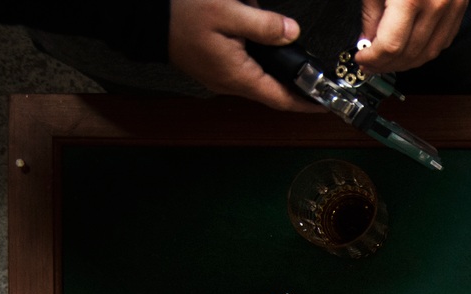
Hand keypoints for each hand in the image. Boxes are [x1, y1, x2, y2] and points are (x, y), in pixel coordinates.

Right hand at [166, 0, 315, 112]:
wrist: (143, 15)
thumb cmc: (180, 13)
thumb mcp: (227, 12)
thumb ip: (264, 25)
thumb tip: (292, 32)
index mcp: (237, 76)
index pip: (282, 100)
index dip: (307, 103)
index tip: (327, 104)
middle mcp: (228, 83)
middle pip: (272, 91)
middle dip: (296, 85)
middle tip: (318, 77)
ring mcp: (218, 76)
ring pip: (258, 78)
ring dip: (277, 70)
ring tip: (296, 58)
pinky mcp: (211, 65)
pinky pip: (243, 66)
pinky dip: (259, 58)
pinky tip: (262, 40)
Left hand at [356, 0, 467, 72]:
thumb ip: (371, 12)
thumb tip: (368, 41)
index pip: (390, 46)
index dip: (373, 59)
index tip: (362, 59)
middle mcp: (435, 5)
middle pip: (410, 53)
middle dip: (386, 65)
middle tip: (371, 64)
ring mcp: (451, 7)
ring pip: (429, 53)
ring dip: (406, 62)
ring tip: (388, 61)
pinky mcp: (459, 7)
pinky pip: (443, 41)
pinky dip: (425, 51)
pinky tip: (410, 49)